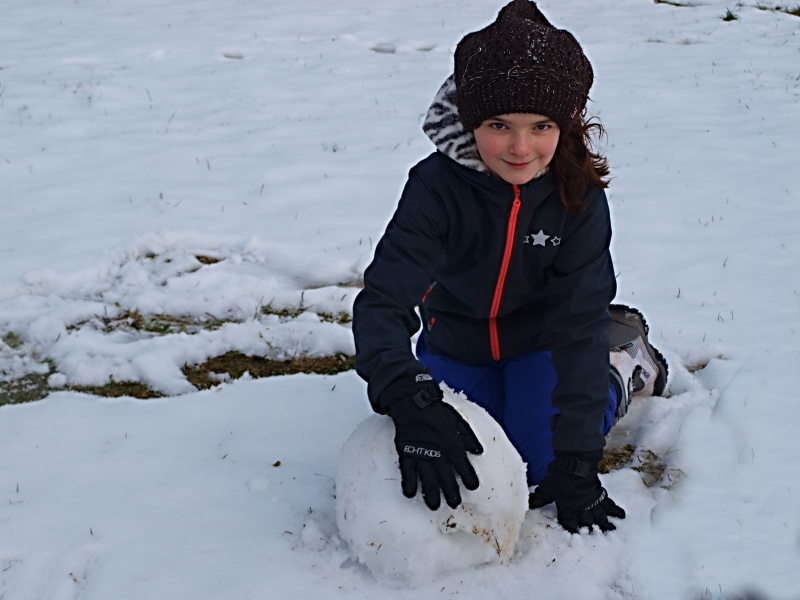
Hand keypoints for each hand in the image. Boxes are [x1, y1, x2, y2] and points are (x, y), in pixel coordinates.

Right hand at [388, 380, 482, 509]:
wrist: (414, 402)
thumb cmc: (437, 411)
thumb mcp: (458, 421)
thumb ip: (468, 437)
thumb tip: (479, 451)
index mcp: (452, 445)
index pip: (463, 466)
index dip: (469, 478)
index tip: (473, 488)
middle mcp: (438, 453)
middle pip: (446, 478)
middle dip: (452, 492)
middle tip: (455, 505)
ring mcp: (421, 454)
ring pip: (428, 479)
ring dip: (432, 494)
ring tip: (435, 507)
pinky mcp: (406, 452)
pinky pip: (408, 472)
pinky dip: (409, 484)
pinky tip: (410, 495)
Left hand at [529, 451, 625, 532]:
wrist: (576, 462)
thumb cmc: (560, 476)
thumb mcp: (546, 488)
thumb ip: (539, 498)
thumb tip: (529, 504)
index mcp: (568, 509)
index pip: (569, 524)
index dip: (570, 529)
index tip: (572, 534)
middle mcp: (582, 508)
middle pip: (587, 524)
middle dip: (589, 530)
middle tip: (593, 537)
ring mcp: (593, 501)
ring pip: (601, 517)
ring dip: (605, 525)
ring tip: (611, 531)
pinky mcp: (601, 493)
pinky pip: (609, 504)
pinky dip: (615, 510)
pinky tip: (621, 515)